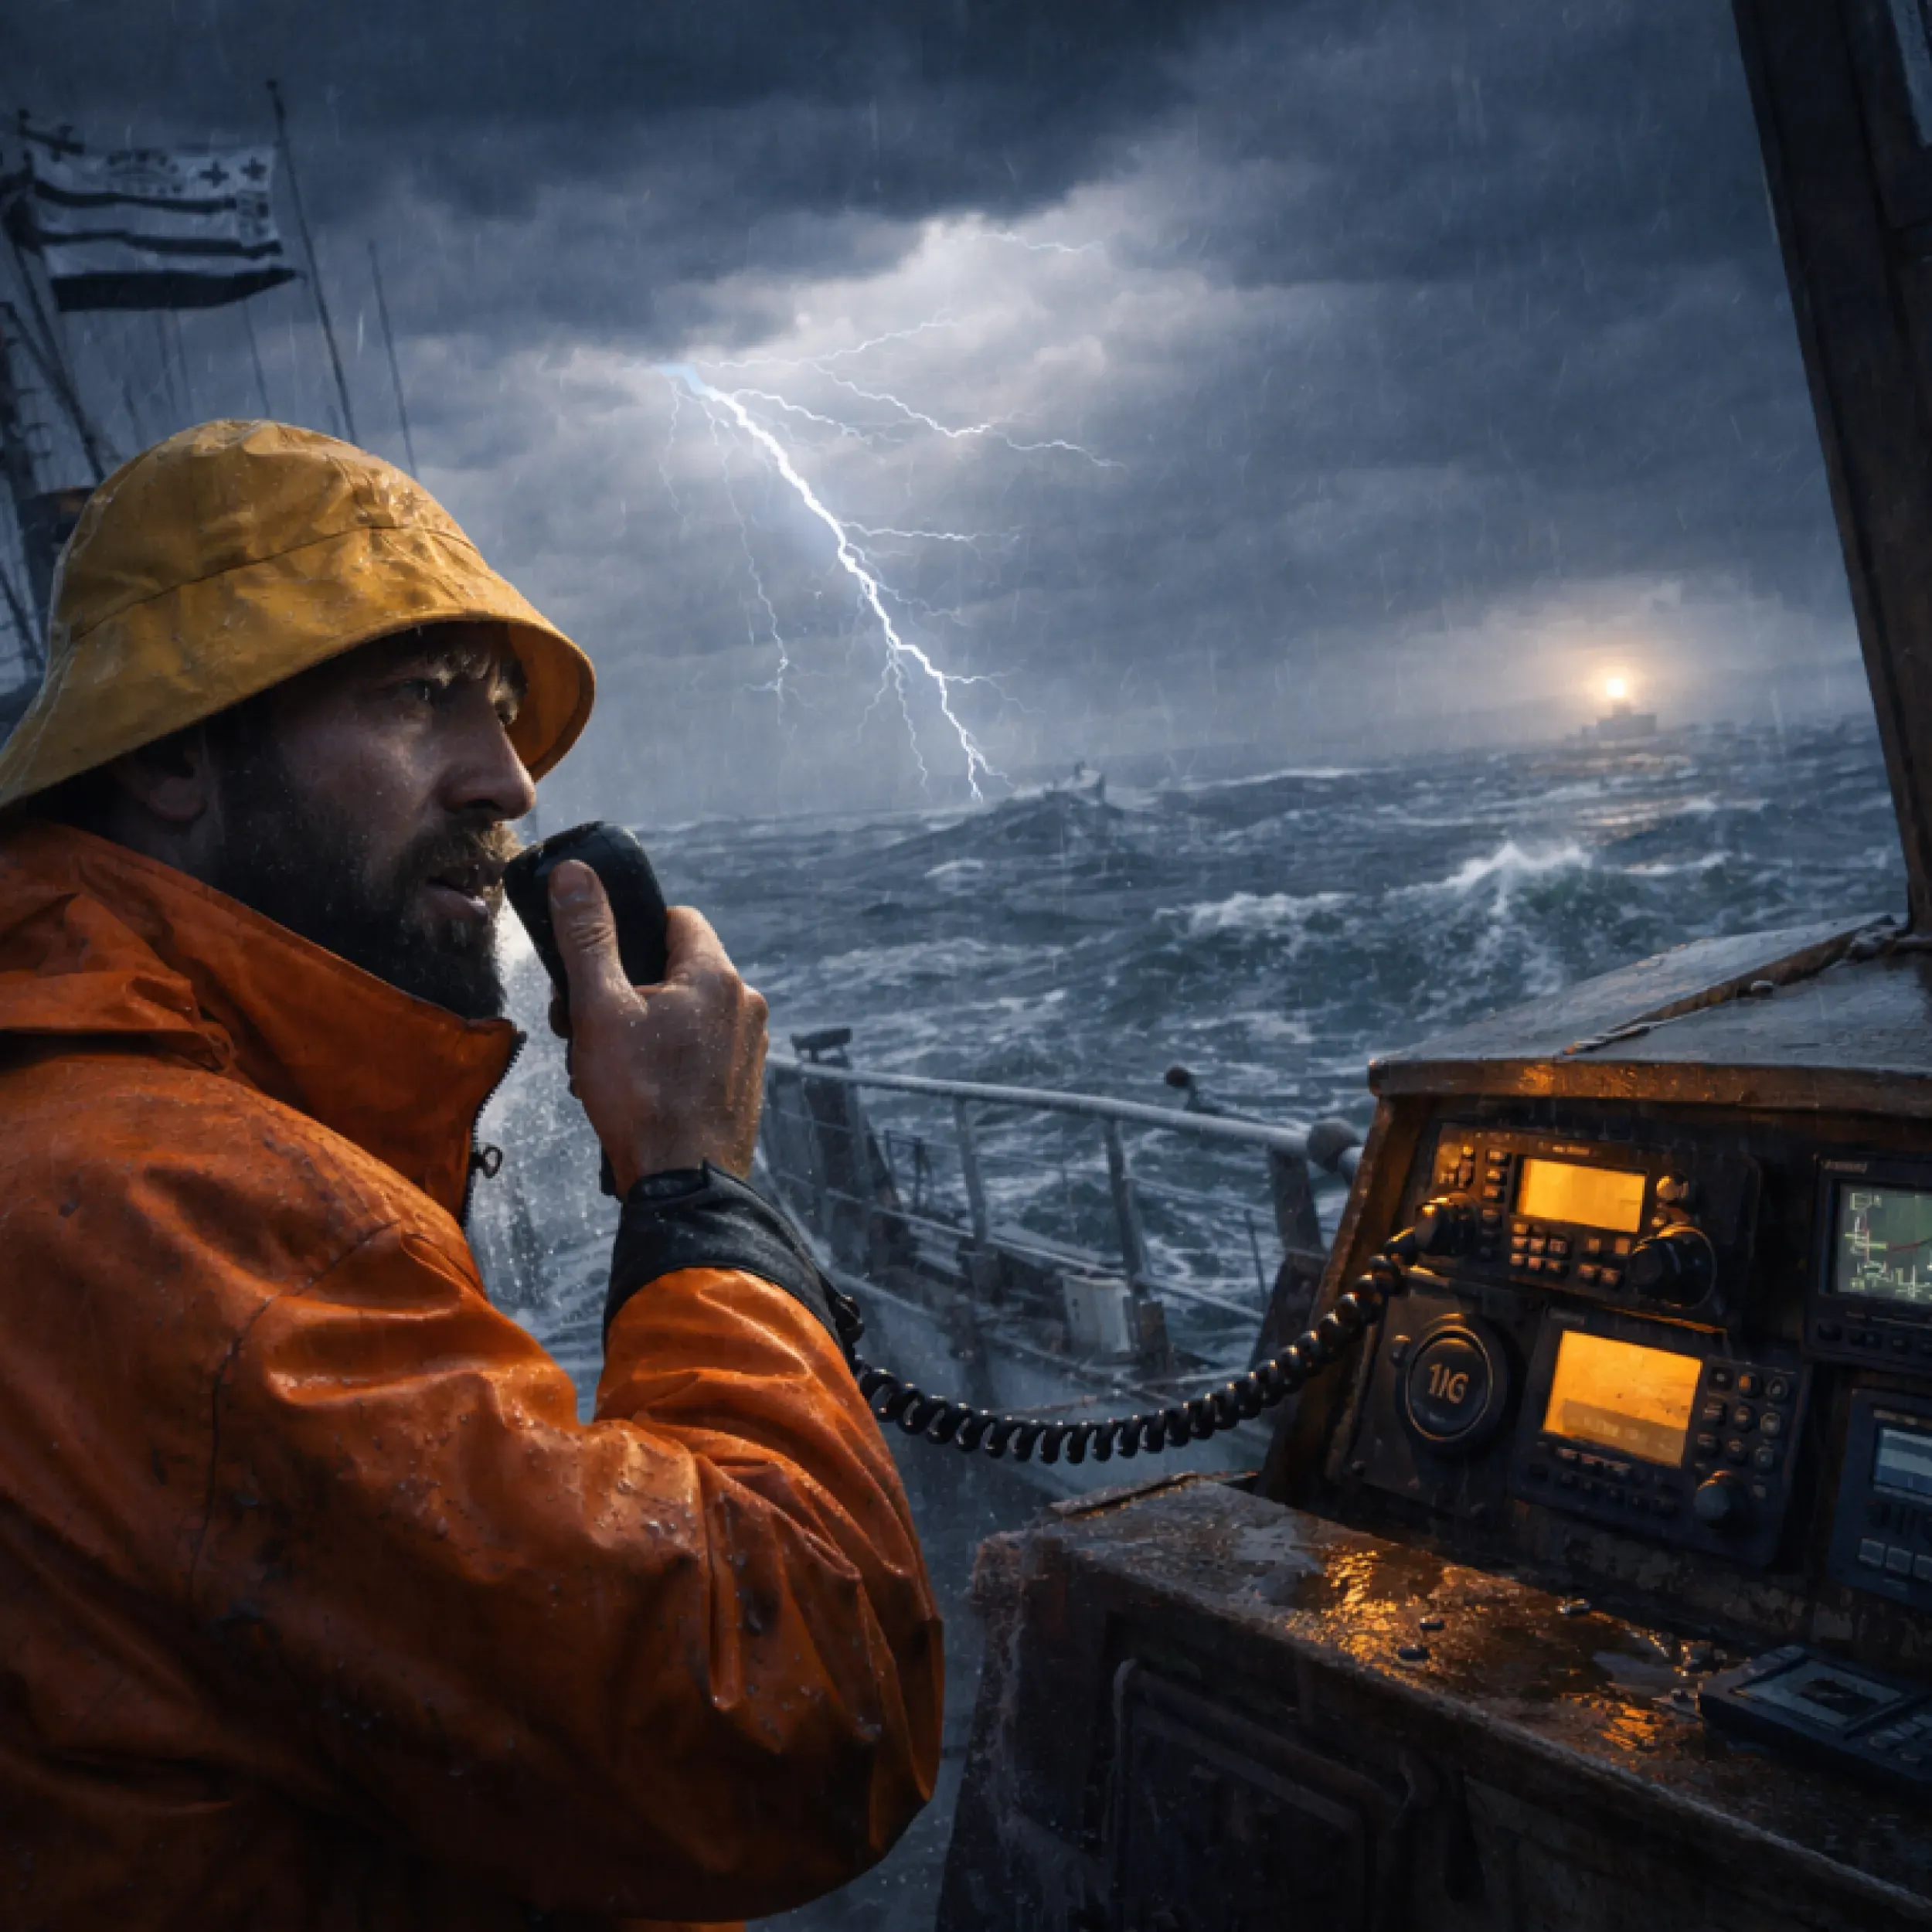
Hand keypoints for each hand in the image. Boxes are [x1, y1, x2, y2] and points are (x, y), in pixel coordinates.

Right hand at [546, 860, 766, 1191]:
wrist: (683, 1186)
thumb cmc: (642, 1098)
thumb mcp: (600, 1008)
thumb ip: (587, 937)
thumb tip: (576, 875)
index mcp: (716, 975)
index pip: (677, 919)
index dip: (633, 933)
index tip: (602, 967)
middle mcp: (746, 1004)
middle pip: (677, 970)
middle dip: (628, 990)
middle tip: (590, 1026)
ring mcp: (749, 1046)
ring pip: (686, 1014)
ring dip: (643, 1029)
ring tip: (608, 1067)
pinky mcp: (744, 1083)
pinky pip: (700, 1051)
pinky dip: (667, 1060)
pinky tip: (637, 1092)